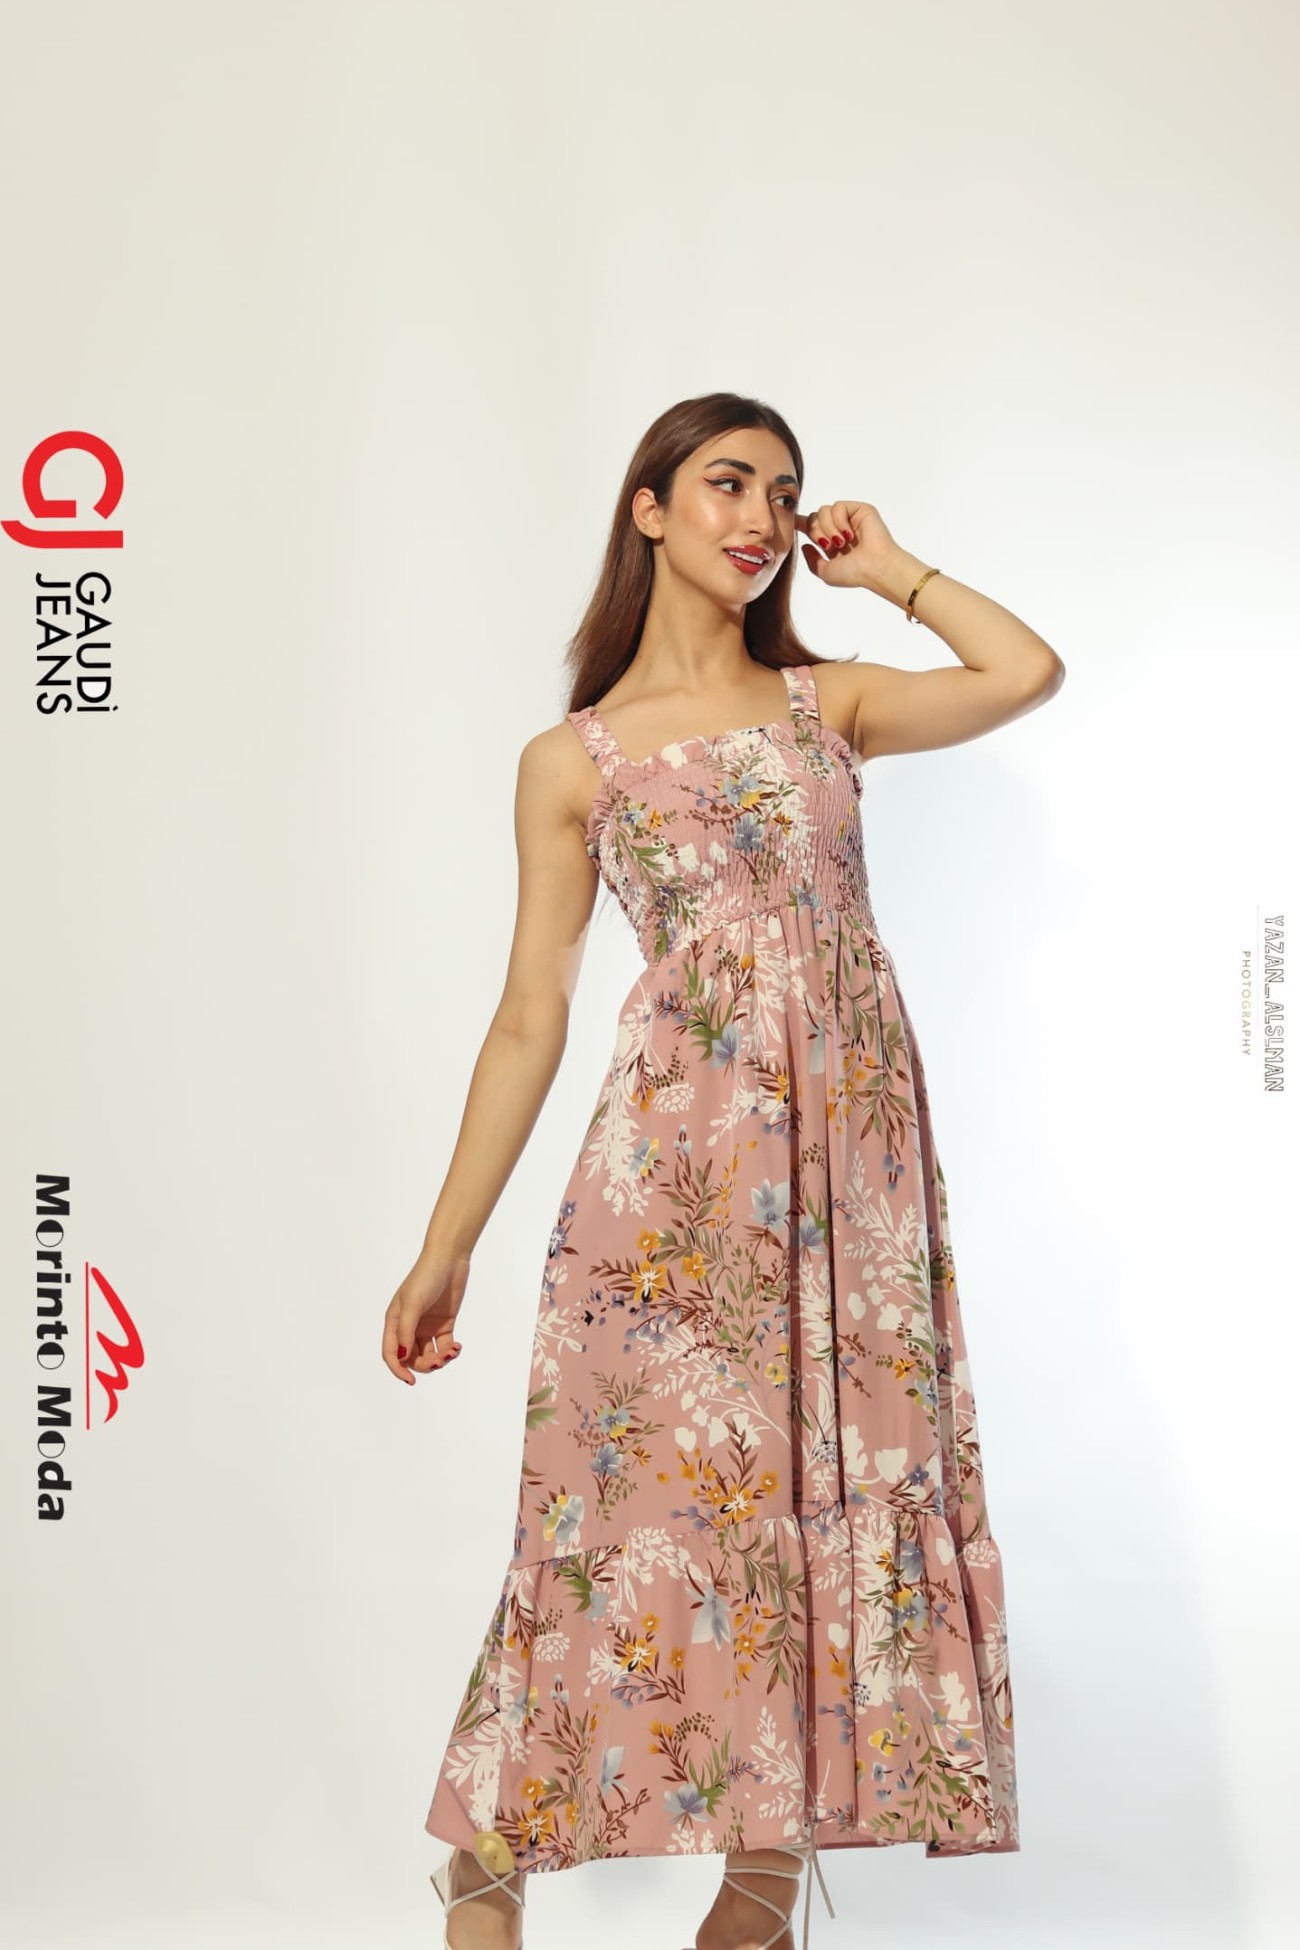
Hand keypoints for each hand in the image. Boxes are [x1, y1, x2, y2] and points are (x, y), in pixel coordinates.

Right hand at [382, 1246, 470, 1384]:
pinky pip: (444, 1346)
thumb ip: (406, 1331)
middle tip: (440, 1361)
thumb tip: (403, 1357)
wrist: (449, 1259)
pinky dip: (450, 1351)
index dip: (398, 1369)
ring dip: (439, 1360)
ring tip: (452, 1353)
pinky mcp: (444, 1324)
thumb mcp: (413, 1303)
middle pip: (412, 1357)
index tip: (411, 1381)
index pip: (392, 1353)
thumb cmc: (425, 1277)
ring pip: (429, 1354)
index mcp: (395, 1321)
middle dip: (425, 1364)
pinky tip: (457, 1348)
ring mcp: (427, 1326)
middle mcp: (409, 1326)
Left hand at [797, 499, 902, 592]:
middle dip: (815, 531)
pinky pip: (838, 506)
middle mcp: (838, 528)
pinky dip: (839, 521)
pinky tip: (848, 534)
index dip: (799, 523)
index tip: (790, 522)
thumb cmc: (855, 574)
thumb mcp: (826, 572)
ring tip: (840, 542)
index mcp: (830, 542)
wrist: (875, 568)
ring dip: (828, 528)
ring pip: (823, 510)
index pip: (810, 526)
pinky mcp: (859, 509)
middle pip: (813, 517)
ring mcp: (849, 518)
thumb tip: (805, 544)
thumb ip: (812, 561)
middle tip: (828, 545)